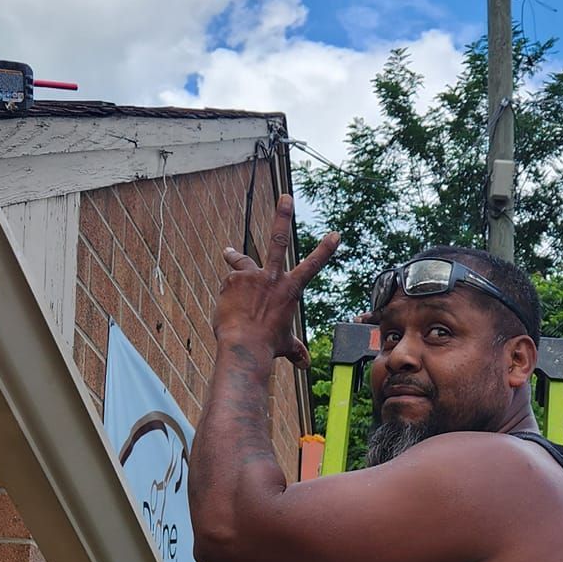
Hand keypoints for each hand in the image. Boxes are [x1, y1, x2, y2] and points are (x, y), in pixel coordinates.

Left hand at [217, 195, 338, 370]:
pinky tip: (226, 307)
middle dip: (283, 215)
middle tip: (286, 196)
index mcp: (290, 289)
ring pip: (242, 262)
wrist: (245, 346)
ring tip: (229, 253)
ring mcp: (252, 275)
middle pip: (278, 240)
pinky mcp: (233, 278)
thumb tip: (304, 365)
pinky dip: (226, 293)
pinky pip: (228, 283)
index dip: (325, 250)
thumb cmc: (267, 347)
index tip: (335, 234)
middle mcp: (272, 277)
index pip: (312, 266)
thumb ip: (295, 350)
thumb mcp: (285, 346)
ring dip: (235, 257)